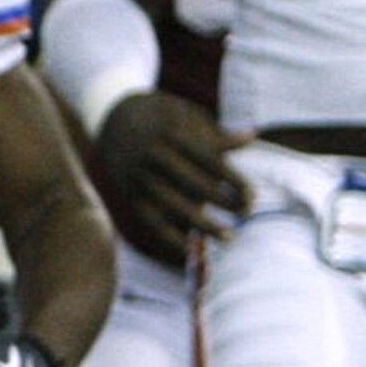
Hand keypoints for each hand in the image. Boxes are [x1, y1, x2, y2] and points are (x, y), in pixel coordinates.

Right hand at [96, 91, 250, 261]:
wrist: (113, 121)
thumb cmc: (161, 119)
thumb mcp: (186, 117)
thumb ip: (215, 134)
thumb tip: (251, 138)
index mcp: (173, 134)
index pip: (211, 163)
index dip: (234, 181)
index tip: (252, 197)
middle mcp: (155, 157)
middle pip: (196, 185)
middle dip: (225, 203)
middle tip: (247, 215)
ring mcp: (140, 178)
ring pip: (176, 207)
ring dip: (204, 226)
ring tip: (229, 238)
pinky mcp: (130, 196)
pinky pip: (152, 222)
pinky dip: (171, 239)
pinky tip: (192, 250)